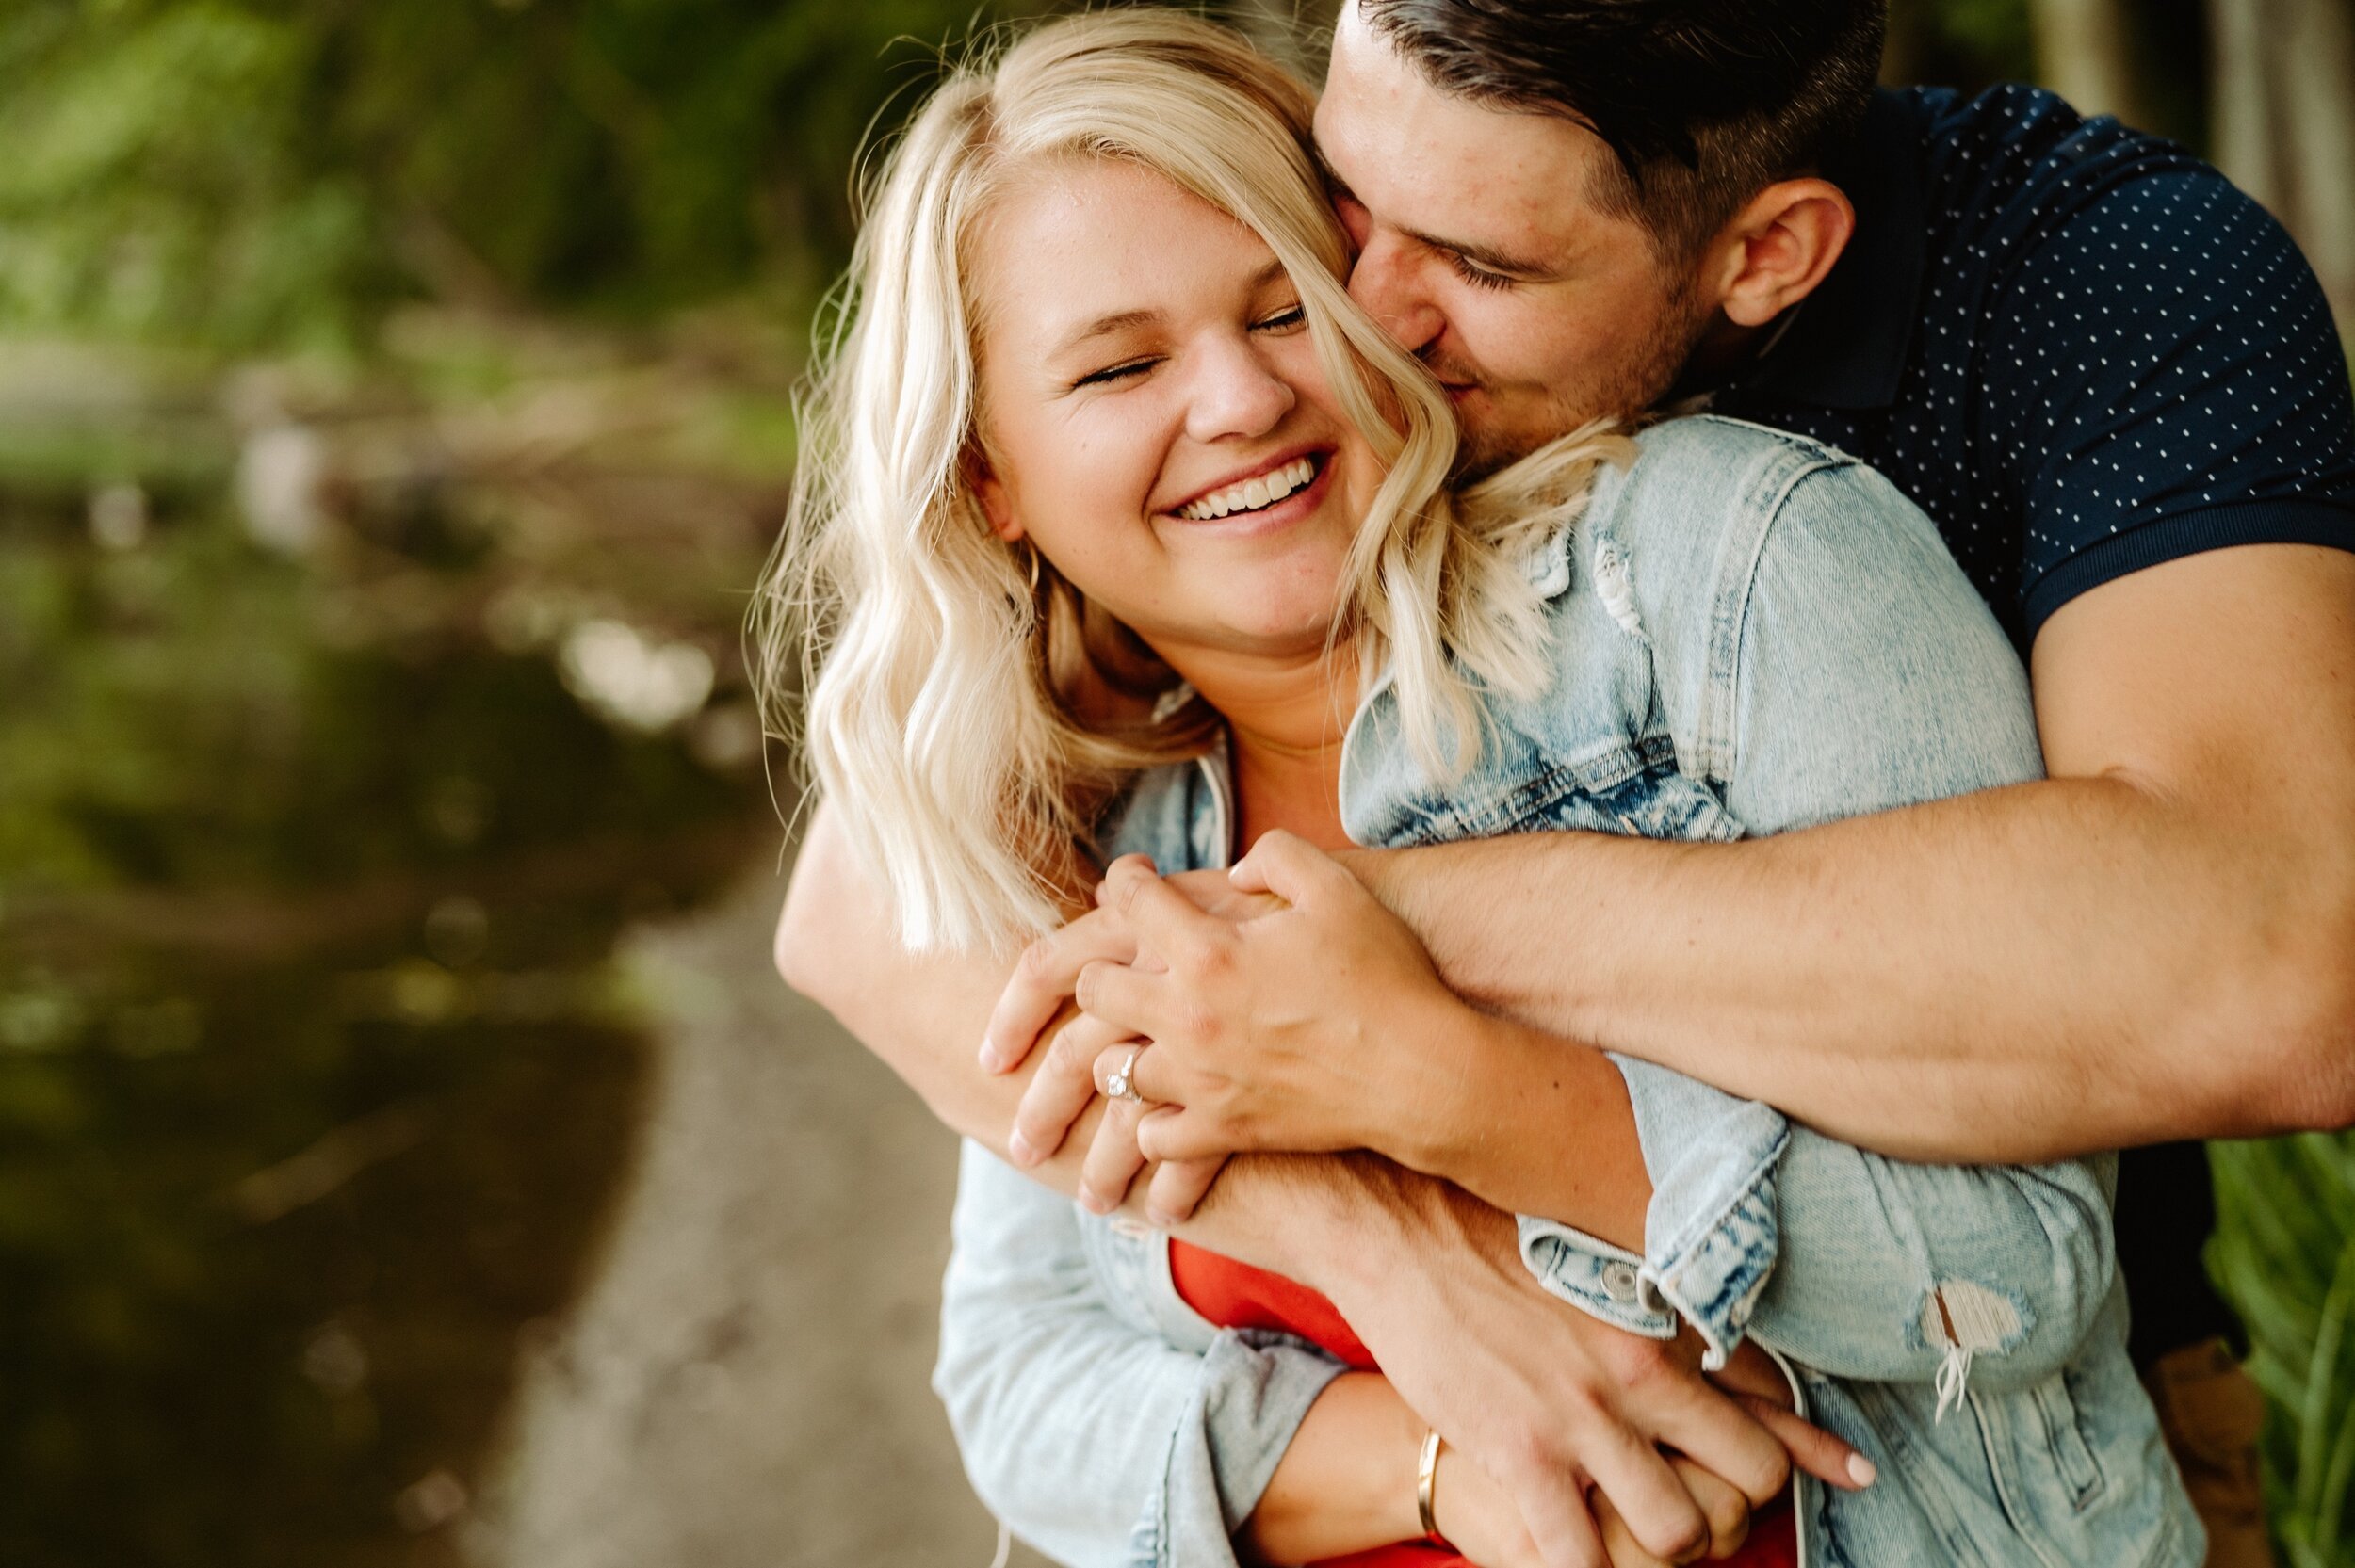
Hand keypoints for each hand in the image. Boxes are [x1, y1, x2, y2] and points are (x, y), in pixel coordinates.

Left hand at [1072, 836, 1468, 1166]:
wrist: (1424, 1073)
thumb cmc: (1386, 975)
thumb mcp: (1337, 889)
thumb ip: (1275, 857)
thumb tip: (1233, 872)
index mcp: (1209, 950)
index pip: (1128, 900)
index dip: (1127, 879)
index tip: (1135, 879)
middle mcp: (1188, 1015)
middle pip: (1093, 988)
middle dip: (1099, 968)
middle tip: (1123, 965)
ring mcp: (1200, 1079)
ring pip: (1109, 1069)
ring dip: (1117, 1050)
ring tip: (1136, 1042)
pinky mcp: (1223, 1129)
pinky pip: (1154, 1137)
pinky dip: (1151, 1125)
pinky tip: (1163, 1112)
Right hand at [1288, 1160, 1869, 1567]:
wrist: (1401, 1227)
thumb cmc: (1494, 1234)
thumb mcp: (1599, 1256)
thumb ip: (1658, 1304)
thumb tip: (1714, 1334)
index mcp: (1664, 1323)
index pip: (1769, 1402)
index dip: (1805, 1452)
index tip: (1847, 1472)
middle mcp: (1640, 1372)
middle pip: (1747, 1482)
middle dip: (1735, 1513)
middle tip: (1698, 1511)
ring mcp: (1582, 1417)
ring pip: (1677, 1531)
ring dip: (1663, 1549)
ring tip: (1632, 1539)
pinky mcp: (1519, 1451)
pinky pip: (1576, 1555)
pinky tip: (1571, 1562)